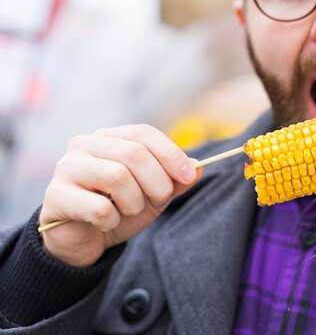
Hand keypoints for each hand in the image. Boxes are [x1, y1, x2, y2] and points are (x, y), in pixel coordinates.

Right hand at [39, 124, 202, 267]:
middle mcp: (84, 145)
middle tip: (159, 200)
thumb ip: (175, 180)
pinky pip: (99, 208)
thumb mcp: (153, 195)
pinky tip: (106, 223)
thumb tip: (199, 167)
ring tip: (128, 211)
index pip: (144, 133)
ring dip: (134, 202)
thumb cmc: (118, 209)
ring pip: (117, 176)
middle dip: (157, 182)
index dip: (170, 153)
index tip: (189, 176)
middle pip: (134, 153)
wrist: (83, 240)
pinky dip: (112, 221)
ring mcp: (67, 168)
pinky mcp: (56, 196)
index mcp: (109, 137)